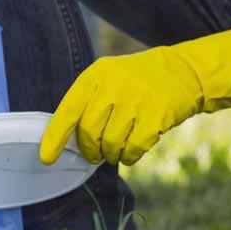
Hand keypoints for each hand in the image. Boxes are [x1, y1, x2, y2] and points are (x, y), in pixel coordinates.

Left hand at [40, 27, 230, 166]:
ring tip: (116, 148)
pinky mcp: (156, 118)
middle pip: (88, 132)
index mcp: (96, 76)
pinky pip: (133, 150)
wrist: (184, 72)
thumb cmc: (138, 81)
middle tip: (94, 153)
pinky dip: (129, 156)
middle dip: (89, 149)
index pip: (68, 111)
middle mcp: (113, 87)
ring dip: (110, 154)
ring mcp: (136, 101)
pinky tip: (132, 149)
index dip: (55, 137)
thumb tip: (67, 140)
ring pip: (110, 144)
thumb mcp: (109, 78)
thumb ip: (88, 103)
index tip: (46, 158)